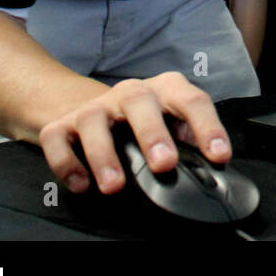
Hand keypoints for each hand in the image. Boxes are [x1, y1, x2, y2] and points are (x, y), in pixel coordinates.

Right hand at [39, 72, 230, 195]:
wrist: (97, 108)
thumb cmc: (148, 120)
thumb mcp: (175, 123)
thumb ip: (191, 138)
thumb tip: (211, 164)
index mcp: (166, 89)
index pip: (191, 101)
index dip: (207, 127)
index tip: (218, 155)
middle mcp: (131, 92)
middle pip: (139, 102)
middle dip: (153, 133)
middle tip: (164, 165)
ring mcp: (95, 106)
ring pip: (93, 119)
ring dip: (104, 153)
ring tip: (115, 185)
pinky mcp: (62, 124)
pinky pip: (57, 139)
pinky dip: (67, 162)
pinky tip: (82, 183)